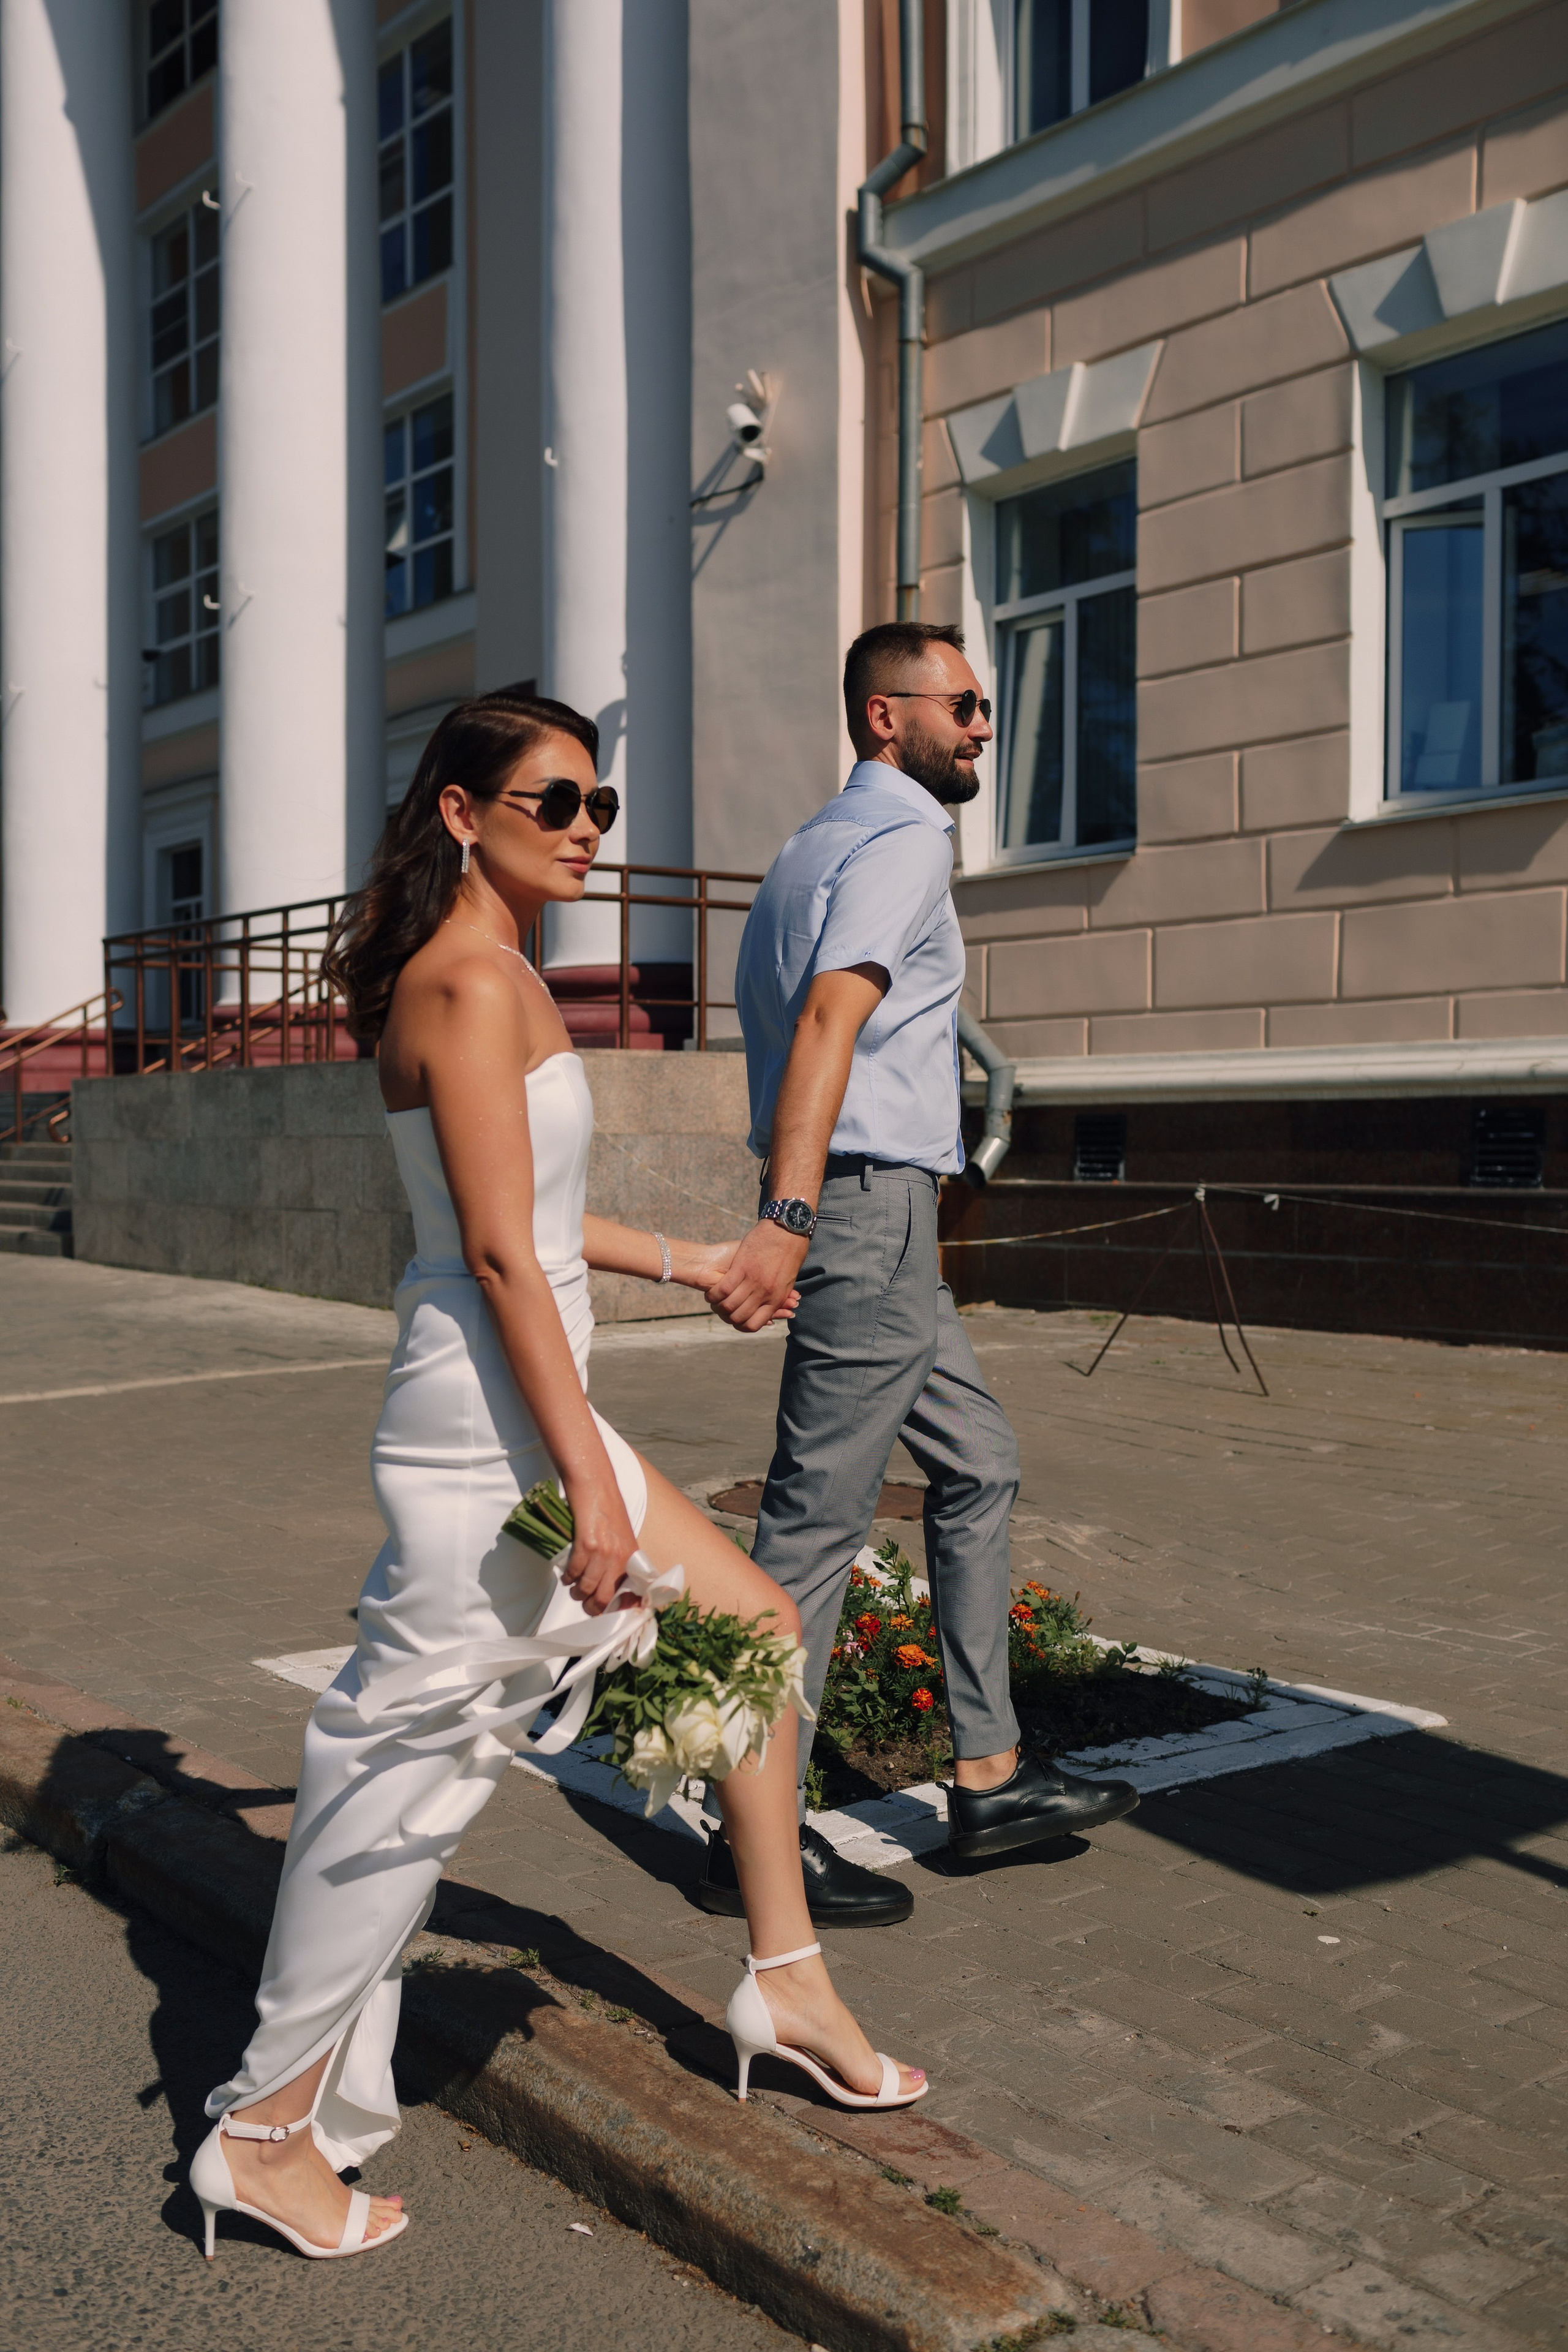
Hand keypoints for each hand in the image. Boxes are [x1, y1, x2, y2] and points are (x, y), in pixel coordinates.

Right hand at [560, 1477, 639, 1616]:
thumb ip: (621, 1562)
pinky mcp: (586, 1545)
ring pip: (588, 1589)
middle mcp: (621, 1558)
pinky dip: (568, 1578)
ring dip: (577, 1593)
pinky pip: (574, 1573)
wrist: (594, 1484)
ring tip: (574, 1587)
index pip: (632, 1595)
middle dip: (593, 1608)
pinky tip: (567, 1574)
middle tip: (585, 1604)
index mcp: (632, 1557)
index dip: (620, 1610)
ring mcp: (604, 1552)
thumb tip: (613, 1590)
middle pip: (606, 1599)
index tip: (609, 1616)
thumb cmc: (608, 1509)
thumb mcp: (623, 1537)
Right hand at [705, 1220, 809, 1332]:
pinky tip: (710, 1293)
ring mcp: (753, 1281)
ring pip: (729, 1306)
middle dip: (726, 1317)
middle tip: (720, 1310)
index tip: (734, 1319)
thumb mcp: (788, 1278)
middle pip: (738, 1317)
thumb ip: (778, 1293)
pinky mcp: (741, 1267)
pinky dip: (714, 1294)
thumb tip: (774, 1304)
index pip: (754, 1324)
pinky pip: (723, 1289)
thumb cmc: (790, 1251)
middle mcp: (764, 1293)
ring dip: (717, 1307)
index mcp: (776, 1298)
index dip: (741, 1325)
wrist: (787, 1229)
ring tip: (714, 1302)